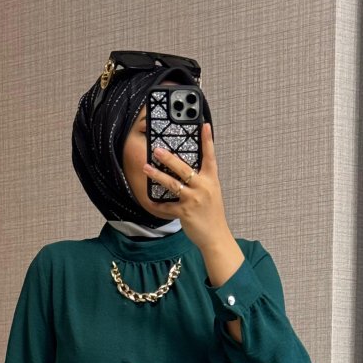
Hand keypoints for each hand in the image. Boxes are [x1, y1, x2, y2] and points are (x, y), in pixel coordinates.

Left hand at [143, 122, 230, 252]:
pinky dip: (157, 205)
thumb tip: (188, 171)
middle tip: (156, 150)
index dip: (207, 140)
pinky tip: (150, 201)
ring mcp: (194, 200)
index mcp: (211, 180)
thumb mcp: (212, 193)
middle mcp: (203, 187)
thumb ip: (202, 181)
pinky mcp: (185, 212)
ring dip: (157, 175)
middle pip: (184, 168)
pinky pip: (167, 206)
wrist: (216, 236)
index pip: (210, 156)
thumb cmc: (212, 214)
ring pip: (172, 184)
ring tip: (146, 168)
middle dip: (168, 158)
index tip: (204, 125)